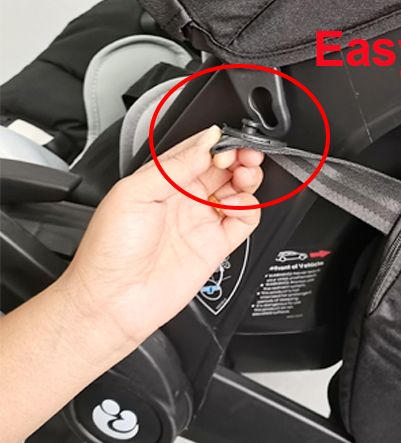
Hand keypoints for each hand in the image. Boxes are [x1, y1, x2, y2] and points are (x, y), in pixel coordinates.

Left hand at [60, 125, 263, 352]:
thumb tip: (207, 142)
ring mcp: (201, 221)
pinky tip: (237, 206)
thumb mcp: (135, 192)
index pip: (199, 150)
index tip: (224, 145)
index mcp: (161, 179)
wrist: (114, 301)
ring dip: (248, 179)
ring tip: (244, 179)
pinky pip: (245, 220)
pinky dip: (249, 208)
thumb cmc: (109, 250)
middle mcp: (183, 198)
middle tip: (243, 158)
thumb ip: (174, 165)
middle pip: (224, 167)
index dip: (217, 144)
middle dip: (239, 157)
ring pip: (238, 189)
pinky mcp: (216, 245)